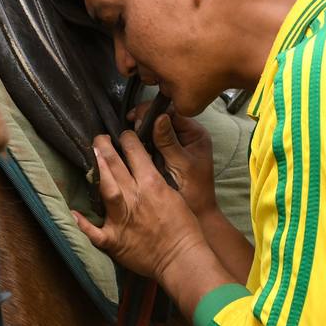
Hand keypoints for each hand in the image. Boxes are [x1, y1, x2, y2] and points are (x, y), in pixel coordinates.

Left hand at [73, 132, 209, 279]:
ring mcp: (122, 218)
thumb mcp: (175, 195)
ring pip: (105, 188)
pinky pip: (95, 232)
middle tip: (98, 138)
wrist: (183, 258)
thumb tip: (144, 165)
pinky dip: (83, 224)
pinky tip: (73, 213)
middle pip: (115, 165)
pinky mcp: (115, 240)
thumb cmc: (185, 228)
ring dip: (96, 171)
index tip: (123, 135)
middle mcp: (135, 197)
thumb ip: (156, 180)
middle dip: (104, 147)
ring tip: (89, 156)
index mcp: (152, 184)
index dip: (127, 139)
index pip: (136, 152)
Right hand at [129, 102, 216, 216]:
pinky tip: (131, 144)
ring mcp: (175, 144)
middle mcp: (186, 135)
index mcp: (195, 134)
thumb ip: (170, 142)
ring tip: (128, 134)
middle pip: (163, 117)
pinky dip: (142, 141)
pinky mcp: (165, 154)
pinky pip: (152, 141)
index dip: (153, 111)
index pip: (173, 112)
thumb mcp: (181, 165)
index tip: (136, 118)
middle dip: (145, 118)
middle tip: (131, 125)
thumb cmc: (194, 191)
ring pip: (155, 128)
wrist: (196, 213)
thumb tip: (159, 117)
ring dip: (142, 129)